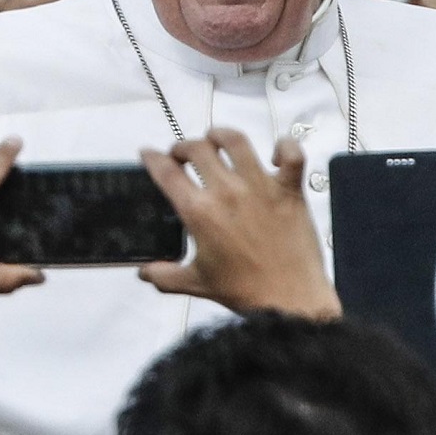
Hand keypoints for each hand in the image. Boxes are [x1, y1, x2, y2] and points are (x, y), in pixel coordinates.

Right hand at [139, 130, 336, 315]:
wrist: (290, 299)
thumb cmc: (246, 291)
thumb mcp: (198, 284)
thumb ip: (165, 276)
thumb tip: (144, 273)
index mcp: (200, 213)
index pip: (167, 173)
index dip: (152, 158)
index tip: (149, 154)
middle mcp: (228, 193)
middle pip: (197, 148)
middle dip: (183, 146)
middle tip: (183, 154)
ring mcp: (261, 187)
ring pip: (236, 141)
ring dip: (221, 135)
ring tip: (216, 140)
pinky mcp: (289, 189)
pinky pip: (291, 153)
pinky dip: (284, 146)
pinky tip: (274, 155)